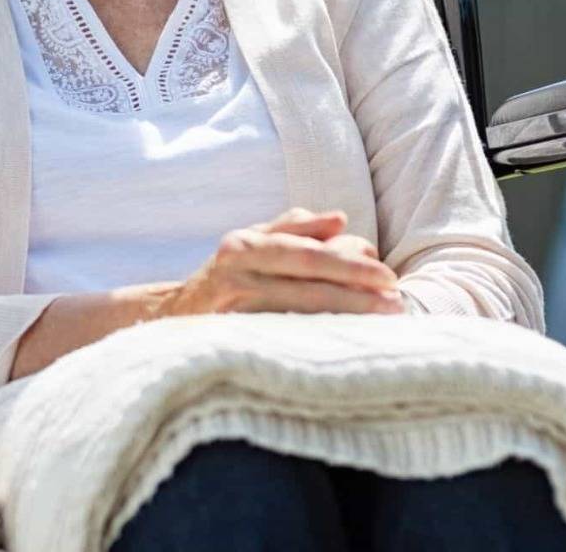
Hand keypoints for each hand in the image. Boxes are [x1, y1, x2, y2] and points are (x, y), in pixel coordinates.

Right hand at [163, 207, 404, 317]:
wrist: (169, 317)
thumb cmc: (226, 277)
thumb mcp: (253, 243)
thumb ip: (295, 228)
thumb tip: (340, 220)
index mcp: (244, 245)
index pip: (308, 253)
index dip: (351, 264)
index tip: (388, 276)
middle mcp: (235, 273)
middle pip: (306, 283)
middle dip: (356, 293)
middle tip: (396, 303)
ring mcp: (231, 309)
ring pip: (297, 313)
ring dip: (343, 318)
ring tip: (382, 323)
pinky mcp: (230, 340)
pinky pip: (281, 338)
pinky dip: (315, 340)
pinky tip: (344, 344)